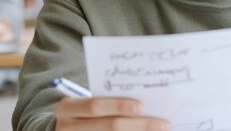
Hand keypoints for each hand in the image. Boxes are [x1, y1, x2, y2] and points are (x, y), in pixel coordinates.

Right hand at [55, 97, 169, 130]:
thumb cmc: (83, 115)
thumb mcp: (86, 106)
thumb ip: (108, 102)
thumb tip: (144, 105)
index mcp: (67, 108)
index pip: (94, 106)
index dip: (118, 105)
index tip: (142, 106)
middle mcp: (67, 128)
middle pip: (109, 127)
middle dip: (139, 125)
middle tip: (163, 124)